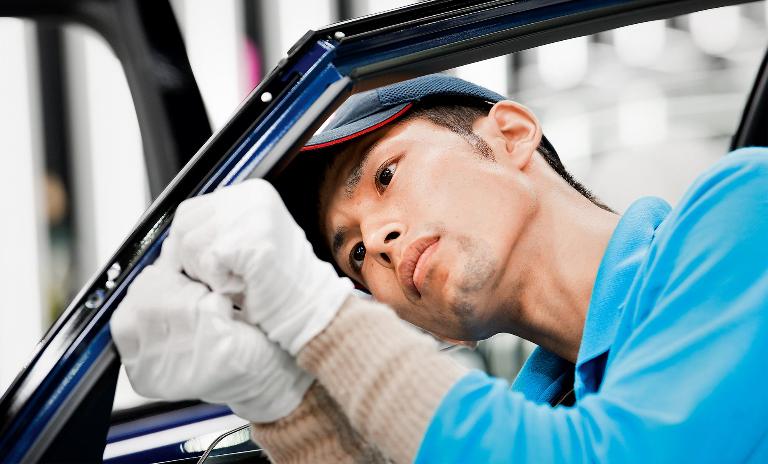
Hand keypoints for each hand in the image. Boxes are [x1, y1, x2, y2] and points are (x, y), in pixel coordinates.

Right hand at [110, 262, 313, 422]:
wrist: (268, 371)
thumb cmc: (224, 343)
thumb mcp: (182, 319)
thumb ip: (164, 289)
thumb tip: (167, 248)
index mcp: (140, 367)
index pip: (123, 318)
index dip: (147, 290)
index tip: (169, 283)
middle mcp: (157, 374)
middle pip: (148, 306)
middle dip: (175, 287)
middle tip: (197, 293)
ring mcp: (187, 370)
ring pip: (179, 304)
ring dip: (199, 292)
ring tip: (212, 304)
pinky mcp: (219, 359)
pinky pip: (209, 308)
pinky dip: (219, 300)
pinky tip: (227, 312)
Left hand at [164, 179, 353, 353]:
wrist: (309, 305)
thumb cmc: (275, 281)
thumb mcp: (244, 241)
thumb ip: (214, 230)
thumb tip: (169, 242)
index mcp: (251, 191)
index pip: (189, 210)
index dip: (185, 244)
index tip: (196, 266)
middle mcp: (253, 196)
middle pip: (185, 224)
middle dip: (190, 259)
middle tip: (216, 278)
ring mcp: (255, 216)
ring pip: (191, 244)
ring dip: (205, 274)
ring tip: (236, 280)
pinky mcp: (253, 240)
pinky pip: (209, 262)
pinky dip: (219, 283)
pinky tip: (243, 285)